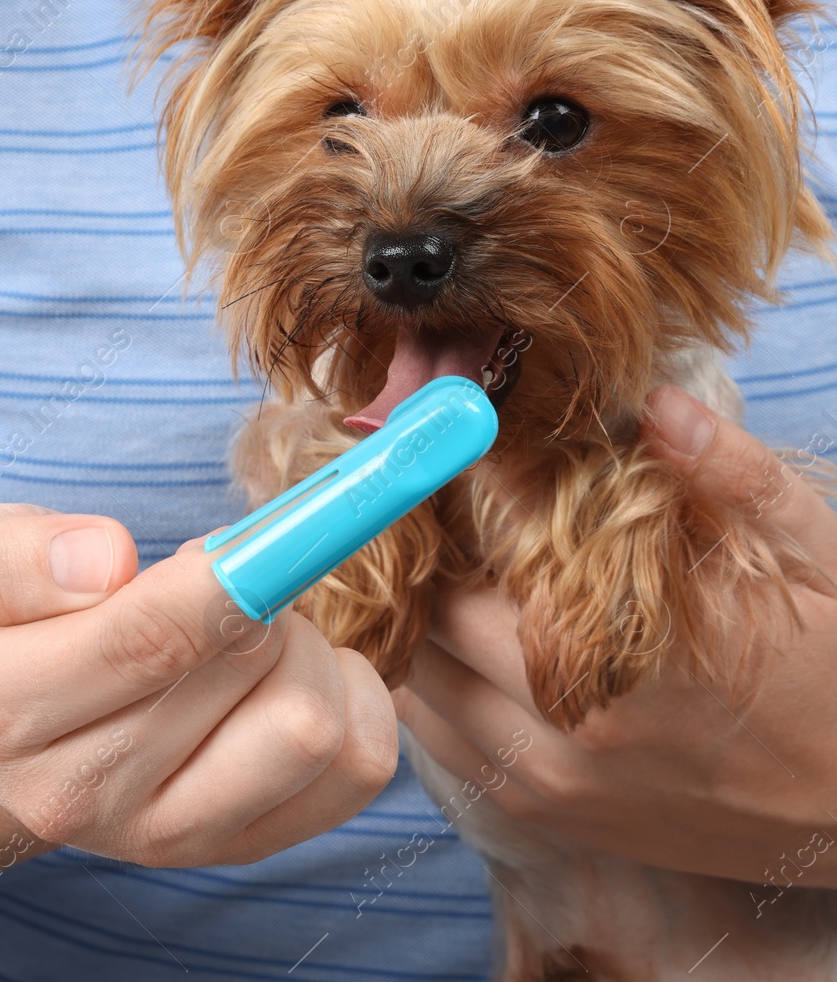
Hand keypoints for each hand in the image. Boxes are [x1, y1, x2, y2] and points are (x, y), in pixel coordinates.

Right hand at [0, 504, 398, 866]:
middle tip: (224, 576)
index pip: (141, 643)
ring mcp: (163, 838)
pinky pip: (357, 768)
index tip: (250, 540)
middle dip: (257, 597)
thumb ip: (20, 554)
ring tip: (249, 628)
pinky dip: (350, 699)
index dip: (222, 579)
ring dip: (306, 650)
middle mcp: (77, 797)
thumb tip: (107, 560)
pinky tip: (288, 672)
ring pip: (311, 729)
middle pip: (246, 677)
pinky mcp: (239, 851)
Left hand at [397, 385, 836, 885]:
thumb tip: (658, 404)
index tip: (462, 457)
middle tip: (454, 522)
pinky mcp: (545, 814)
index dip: (461, 497)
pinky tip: (469, 649)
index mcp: (633, 644)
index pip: (488, 552)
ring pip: (421, 684)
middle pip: (436, 618)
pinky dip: (436, 689)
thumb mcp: (816, 560)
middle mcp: (573, 719)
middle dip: (435, 564)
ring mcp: (550, 778)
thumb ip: (733, 478)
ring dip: (426, 627)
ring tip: (458, 581)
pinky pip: (442, 742)